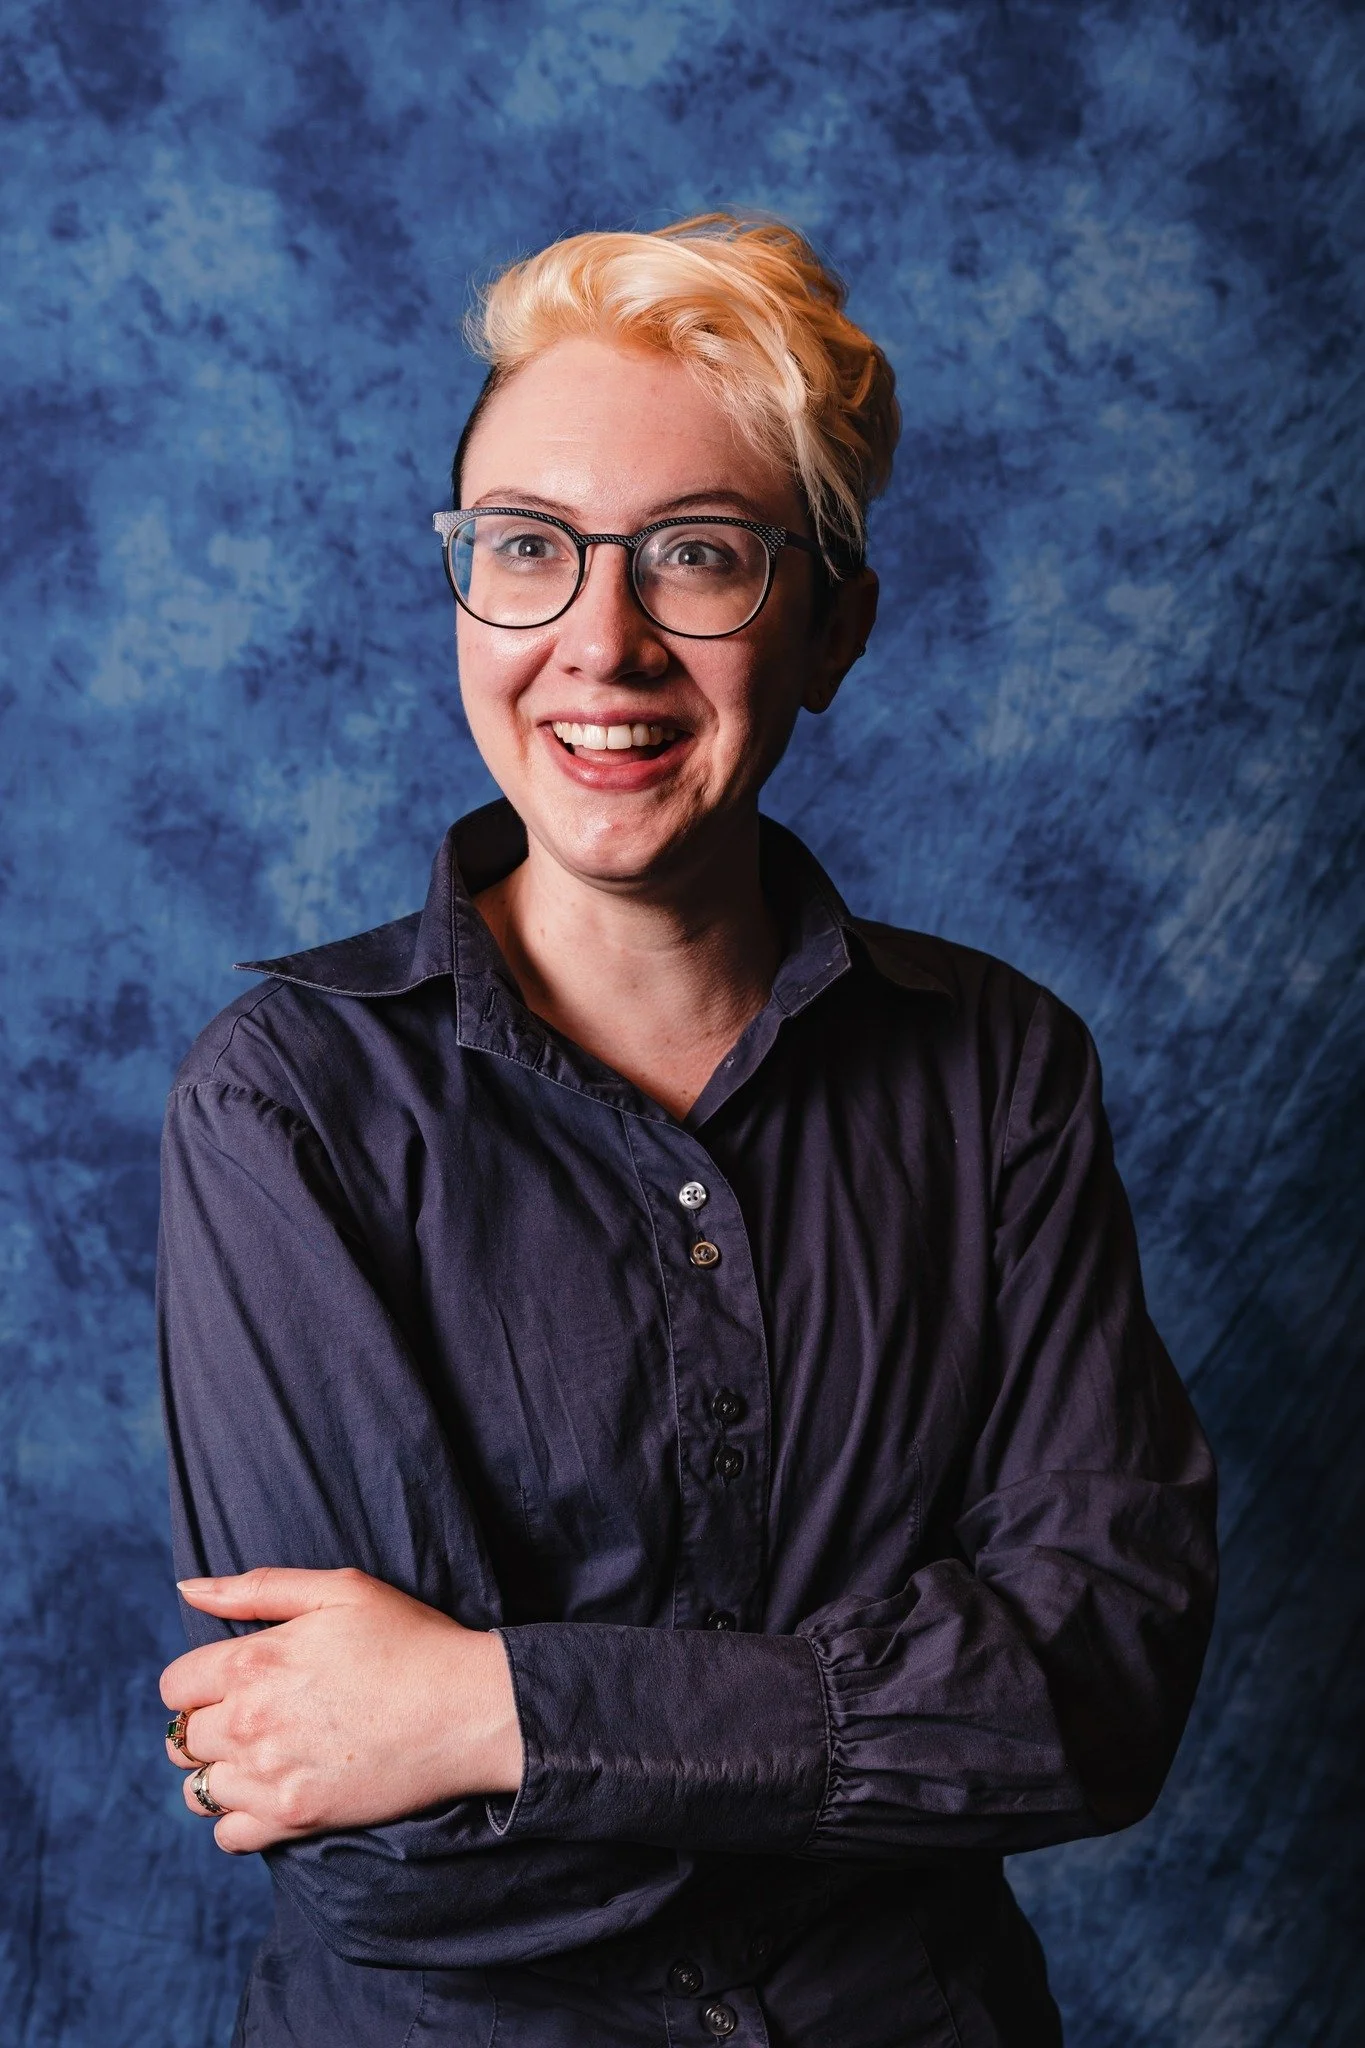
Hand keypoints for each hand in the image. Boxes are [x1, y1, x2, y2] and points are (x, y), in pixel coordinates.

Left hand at [160, 1567, 522, 1853]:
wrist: (466, 1709)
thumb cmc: (408, 1640)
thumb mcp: (339, 1590)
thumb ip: (257, 1588)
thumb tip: (188, 1588)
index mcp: (253, 1661)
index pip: (175, 1686)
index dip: (198, 1680)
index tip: (232, 1680)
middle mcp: (248, 1722)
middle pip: (181, 1738)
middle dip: (207, 1724)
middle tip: (253, 1716)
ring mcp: (268, 1776)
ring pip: (197, 1790)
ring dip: (218, 1773)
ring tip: (260, 1757)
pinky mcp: (294, 1818)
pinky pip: (228, 1836)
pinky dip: (239, 1820)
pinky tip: (271, 1793)